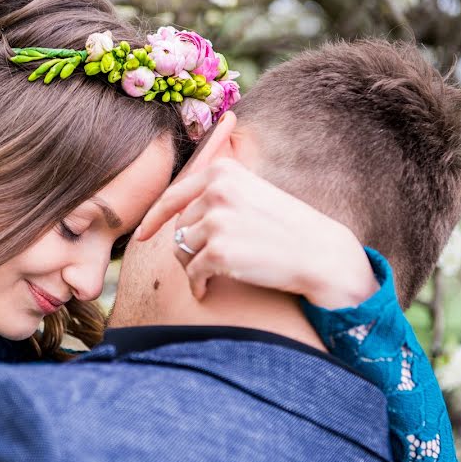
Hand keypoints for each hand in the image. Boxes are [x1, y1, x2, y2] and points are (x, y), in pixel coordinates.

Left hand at [136, 150, 378, 307]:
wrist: (319, 253)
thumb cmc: (284, 227)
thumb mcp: (251, 193)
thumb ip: (215, 193)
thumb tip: (172, 213)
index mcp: (223, 171)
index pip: (173, 196)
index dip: (153, 218)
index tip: (141, 235)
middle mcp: (217, 191)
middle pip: (179, 226)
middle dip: (187, 248)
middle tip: (207, 263)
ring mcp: (217, 220)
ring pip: (182, 249)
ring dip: (192, 267)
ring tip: (210, 275)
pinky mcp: (219, 251)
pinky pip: (192, 272)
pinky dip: (196, 285)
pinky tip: (206, 290)